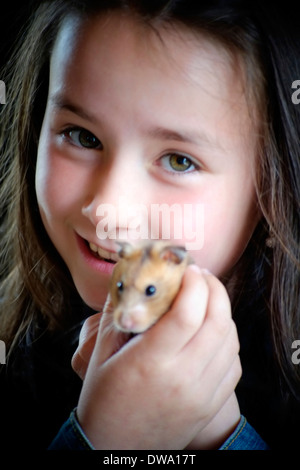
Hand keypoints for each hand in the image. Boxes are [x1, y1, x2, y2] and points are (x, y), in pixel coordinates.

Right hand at [73, 266, 240, 448]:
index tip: (187, 269)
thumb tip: (127, 281)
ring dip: (223, 312)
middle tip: (201, 276)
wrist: (114, 448)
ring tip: (207, 299)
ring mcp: (201, 393)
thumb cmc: (103, 401)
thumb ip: (117, 316)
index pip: (188, 312)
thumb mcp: (100, 356)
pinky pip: (233, 364)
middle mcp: (183, 377)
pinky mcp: (210, 404)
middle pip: (217, 321)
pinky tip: (212, 331)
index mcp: (151, 362)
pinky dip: (228, 340)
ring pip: (230, 341)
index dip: (193, 284)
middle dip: (214, 289)